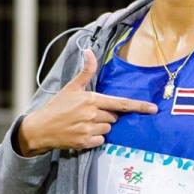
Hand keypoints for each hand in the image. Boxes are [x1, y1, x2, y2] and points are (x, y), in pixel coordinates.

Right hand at [19, 48, 158, 153]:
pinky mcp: (84, 143)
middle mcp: (92, 115)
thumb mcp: (71, 87)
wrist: (40, 129)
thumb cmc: (57, 106)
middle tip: (90, 113)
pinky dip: (95, 137)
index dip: (138, 106)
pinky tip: (82, 132)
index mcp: (91, 99)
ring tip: (84, 123)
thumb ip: (85, 71)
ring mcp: (88, 130)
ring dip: (101, 126)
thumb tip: (89, 51)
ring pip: (108, 128)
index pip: (120, 103)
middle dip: (106, 115)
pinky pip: (101, 140)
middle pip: (114, 117)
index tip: (153, 109)